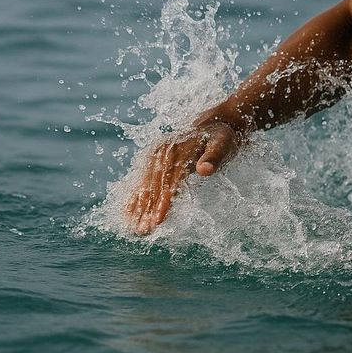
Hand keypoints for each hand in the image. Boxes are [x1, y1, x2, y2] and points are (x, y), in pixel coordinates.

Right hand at [124, 121, 240, 234]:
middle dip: (148, 209)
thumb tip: (205, 170)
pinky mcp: (153, 158)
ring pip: (145, 184)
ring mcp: (156, 154)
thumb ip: (214, 156)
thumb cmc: (221, 136)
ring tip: (134, 228)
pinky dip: (134, 196)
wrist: (214, 121)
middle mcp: (163, 151)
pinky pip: (141, 179)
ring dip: (138, 206)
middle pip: (154, 185)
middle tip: (143, 231)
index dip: (164, 202)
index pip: (170, 181)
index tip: (158, 221)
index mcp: (178, 149)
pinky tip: (127, 213)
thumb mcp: (224, 143)